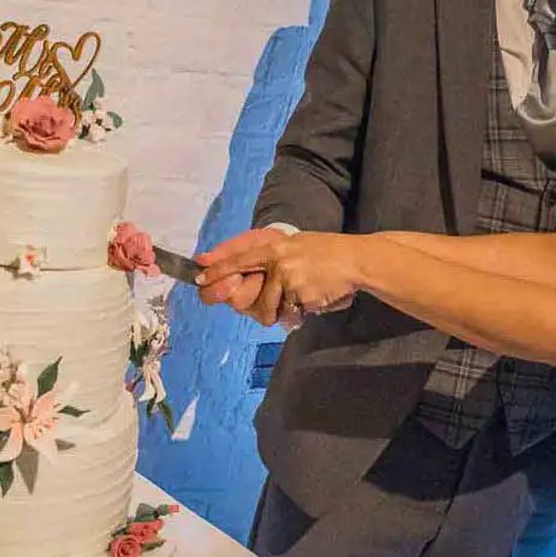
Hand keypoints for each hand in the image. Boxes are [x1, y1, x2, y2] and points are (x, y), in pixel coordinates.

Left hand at [198, 232, 362, 327]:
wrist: (355, 261)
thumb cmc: (327, 253)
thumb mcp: (295, 245)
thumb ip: (271, 257)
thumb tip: (243, 271)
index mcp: (274, 246)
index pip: (238, 259)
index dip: (218, 270)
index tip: (200, 279)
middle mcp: (276, 261)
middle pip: (245, 296)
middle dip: (250, 305)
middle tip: (265, 308)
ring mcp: (287, 278)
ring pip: (269, 307)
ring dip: (282, 309)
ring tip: (303, 295)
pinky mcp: (298, 294)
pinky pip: (290, 311)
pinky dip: (300, 309)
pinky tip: (315, 296)